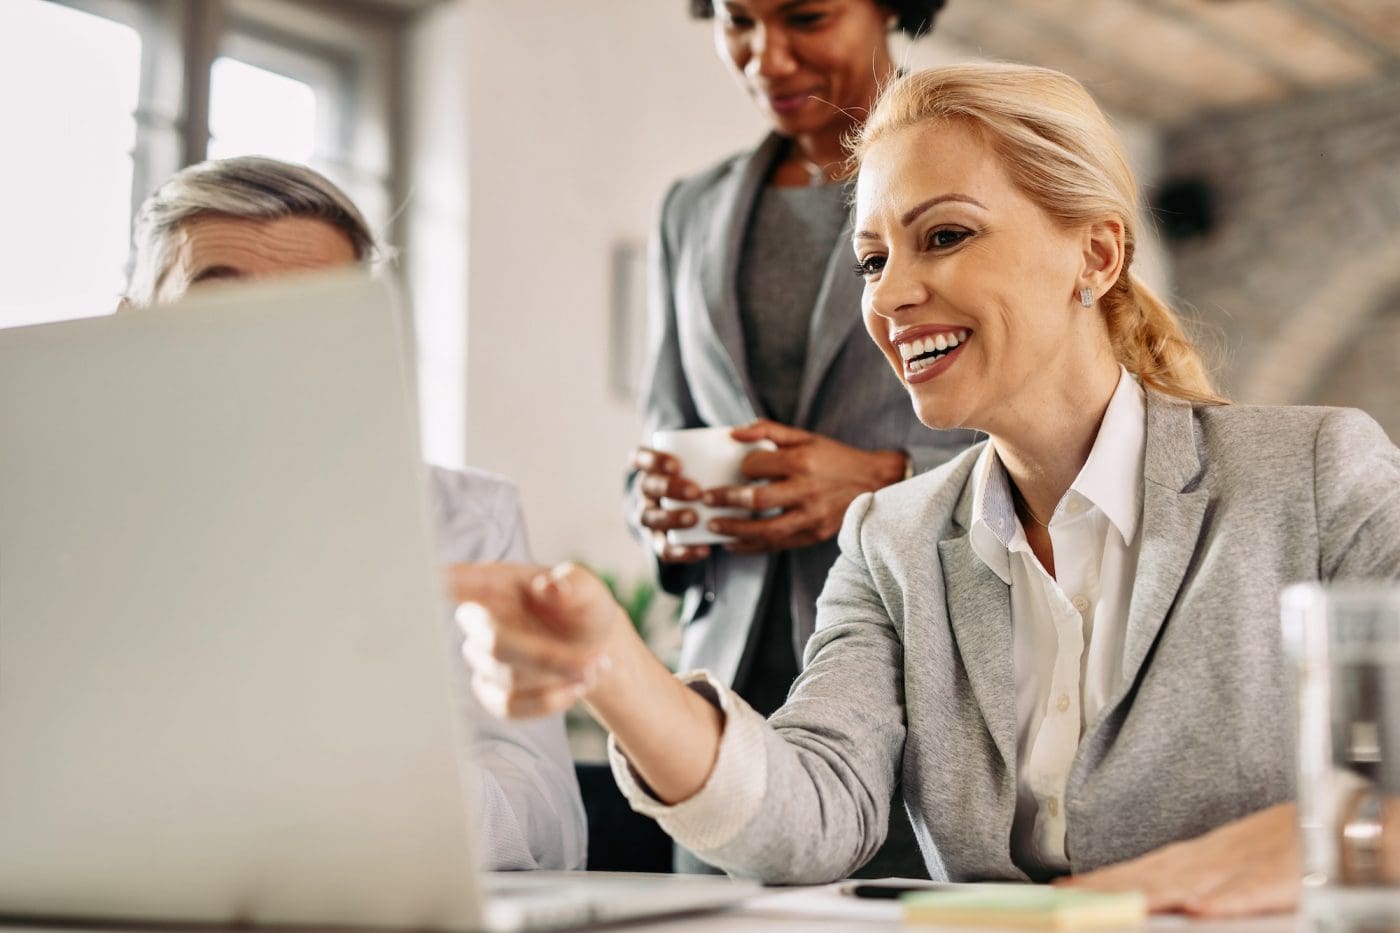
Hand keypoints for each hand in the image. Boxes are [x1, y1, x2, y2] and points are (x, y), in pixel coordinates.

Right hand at [447, 561, 629, 718]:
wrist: (593, 645)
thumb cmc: (582, 607)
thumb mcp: (589, 589)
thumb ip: (574, 583)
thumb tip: (550, 587)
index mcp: (495, 583)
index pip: (455, 582)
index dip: (440, 586)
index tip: (436, 582)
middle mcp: (480, 619)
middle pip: (493, 644)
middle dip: (546, 658)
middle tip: (591, 662)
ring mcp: (482, 656)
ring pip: (506, 679)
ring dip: (555, 680)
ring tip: (592, 669)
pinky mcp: (490, 690)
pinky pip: (507, 707)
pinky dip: (546, 703)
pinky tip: (573, 689)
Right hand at [630, 446, 710, 564]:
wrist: (702, 504)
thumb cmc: (708, 472)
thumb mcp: (709, 455)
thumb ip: (721, 444)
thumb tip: (740, 433)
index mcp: (652, 467)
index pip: (640, 458)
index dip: (653, 460)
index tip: (678, 464)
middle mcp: (646, 491)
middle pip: (647, 487)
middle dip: (668, 488)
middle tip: (696, 491)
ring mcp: (650, 516)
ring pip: (649, 518)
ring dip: (670, 519)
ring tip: (695, 518)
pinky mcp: (660, 540)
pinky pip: (664, 550)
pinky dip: (681, 552)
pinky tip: (703, 550)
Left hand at [703, 421, 906, 553]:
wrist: (875, 483)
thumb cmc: (833, 458)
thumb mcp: (805, 436)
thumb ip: (768, 430)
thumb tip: (733, 432)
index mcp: (803, 461)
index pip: (757, 466)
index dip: (740, 468)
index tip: (734, 471)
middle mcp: (807, 490)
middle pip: (757, 499)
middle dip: (726, 500)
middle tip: (705, 499)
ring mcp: (811, 516)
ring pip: (765, 530)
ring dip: (734, 530)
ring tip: (713, 526)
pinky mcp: (814, 535)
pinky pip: (777, 546)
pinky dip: (751, 547)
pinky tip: (732, 545)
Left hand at [1056, 802, 1298, 916]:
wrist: (1337, 824)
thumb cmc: (1287, 844)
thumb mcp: (1234, 859)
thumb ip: (1199, 878)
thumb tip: (1173, 899)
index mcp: (1202, 855)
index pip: (1143, 869)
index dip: (1105, 880)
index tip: (1067, 890)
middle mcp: (1213, 859)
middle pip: (1152, 876)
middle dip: (1108, 888)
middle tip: (1069, 898)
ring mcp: (1244, 868)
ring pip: (1188, 883)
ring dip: (1148, 894)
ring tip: (1111, 905)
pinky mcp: (1279, 881)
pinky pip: (1248, 893)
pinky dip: (1224, 900)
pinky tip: (1198, 910)